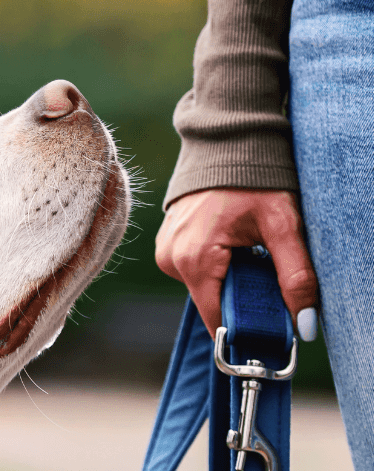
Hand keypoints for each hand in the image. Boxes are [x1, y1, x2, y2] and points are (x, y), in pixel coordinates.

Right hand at [155, 189, 317, 337]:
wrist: (227, 138)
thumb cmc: (254, 177)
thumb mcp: (282, 224)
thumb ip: (295, 274)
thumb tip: (304, 323)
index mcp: (194, 260)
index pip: (217, 320)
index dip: (245, 331)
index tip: (269, 332)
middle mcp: (171, 260)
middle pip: (213, 302)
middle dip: (242, 297)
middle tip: (267, 272)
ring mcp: (166, 252)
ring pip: (205, 287)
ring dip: (230, 279)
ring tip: (248, 249)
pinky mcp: (168, 245)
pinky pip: (195, 270)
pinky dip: (217, 265)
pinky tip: (232, 243)